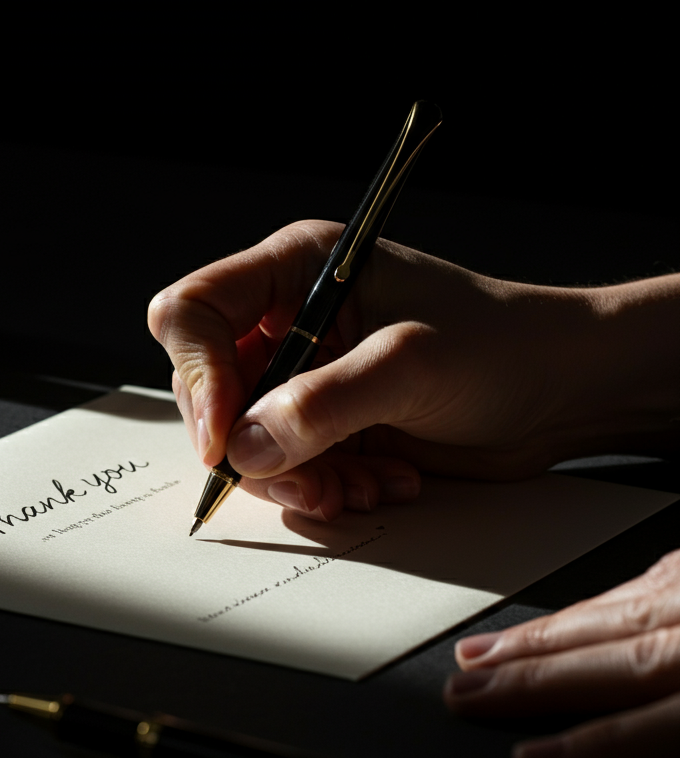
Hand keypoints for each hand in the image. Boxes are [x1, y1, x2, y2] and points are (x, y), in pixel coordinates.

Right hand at [148, 220, 678, 519]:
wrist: (560, 391)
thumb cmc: (503, 345)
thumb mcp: (410, 365)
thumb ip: (322, 404)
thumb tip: (242, 446)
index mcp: (297, 270)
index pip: (196, 312)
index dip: (199, 374)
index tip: (225, 436)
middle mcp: (289, 320)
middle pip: (209, 387)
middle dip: (252, 444)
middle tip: (306, 476)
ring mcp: (304, 375)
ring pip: (243, 439)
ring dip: (294, 477)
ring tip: (358, 484)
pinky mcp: (323, 422)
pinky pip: (285, 467)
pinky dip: (323, 487)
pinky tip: (378, 480)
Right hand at [445, 550, 679, 757]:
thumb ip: (679, 737)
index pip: (647, 730)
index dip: (584, 749)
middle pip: (607, 664)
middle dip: (525, 681)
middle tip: (464, 693)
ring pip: (604, 615)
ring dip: (532, 638)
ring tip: (478, 652)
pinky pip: (631, 582)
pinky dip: (583, 605)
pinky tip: (554, 615)